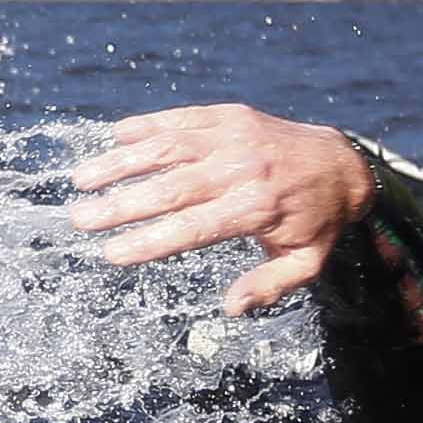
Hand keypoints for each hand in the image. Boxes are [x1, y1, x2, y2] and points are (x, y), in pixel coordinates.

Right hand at [67, 104, 375, 314]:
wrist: (344, 163)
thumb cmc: (317, 221)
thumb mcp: (305, 263)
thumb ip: (268, 285)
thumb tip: (230, 307)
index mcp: (257, 209)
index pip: (191, 228)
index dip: (148, 241)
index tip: (111, 253)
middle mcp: (242, 169)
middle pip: (170, 188)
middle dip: (120, 205)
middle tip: (79, 218)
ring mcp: (233, 136)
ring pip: (168, 148)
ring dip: (121, 162)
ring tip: (82, 179)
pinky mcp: (229, 115)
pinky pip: (181, 118)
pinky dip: (146, 126)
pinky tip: (114, 138)